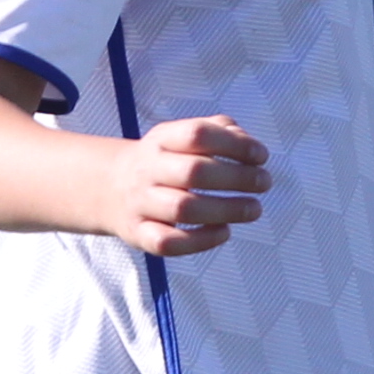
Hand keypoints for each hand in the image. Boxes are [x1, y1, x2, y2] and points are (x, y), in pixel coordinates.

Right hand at [102, 115, 268, 257]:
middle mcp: (147, 170)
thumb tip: (247, 143)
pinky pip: (169, 242)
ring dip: (226, 210)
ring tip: (254, 209)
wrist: (109, 188)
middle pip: (194, 172)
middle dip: (237, 178)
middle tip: (263, 183)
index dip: (234, 144)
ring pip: (183, 208)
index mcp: (160, 140)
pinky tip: (224, 231)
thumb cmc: (163, 162)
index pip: (197, 134)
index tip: (261, 156)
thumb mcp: (181, 137)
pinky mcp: (139, 234)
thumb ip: (218, 131)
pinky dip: (201, 240)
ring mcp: (140, 204)